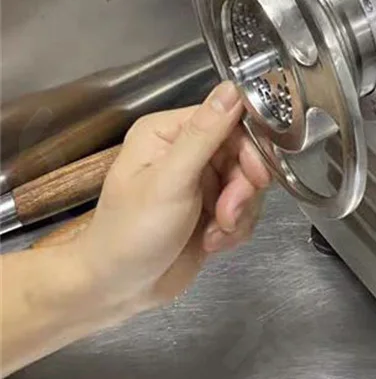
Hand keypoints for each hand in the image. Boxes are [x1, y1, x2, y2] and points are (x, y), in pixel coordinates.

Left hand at [75, 81, 270, 313]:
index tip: (255, 175)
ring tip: (215, 233)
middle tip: (227, 213)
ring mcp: (201, 180)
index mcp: (168, 133)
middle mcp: (186, 151)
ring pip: (249, 183)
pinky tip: (212, 242)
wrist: (116, 290)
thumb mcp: (170, 181)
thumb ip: (204, 134)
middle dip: (242, 188)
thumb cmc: (130, 234)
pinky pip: (246, 207)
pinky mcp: (211, 208)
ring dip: (239, 212)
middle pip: (244, 153)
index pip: (228, 120)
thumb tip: (232, 88)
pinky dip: (235, 228)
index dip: (249, 147)